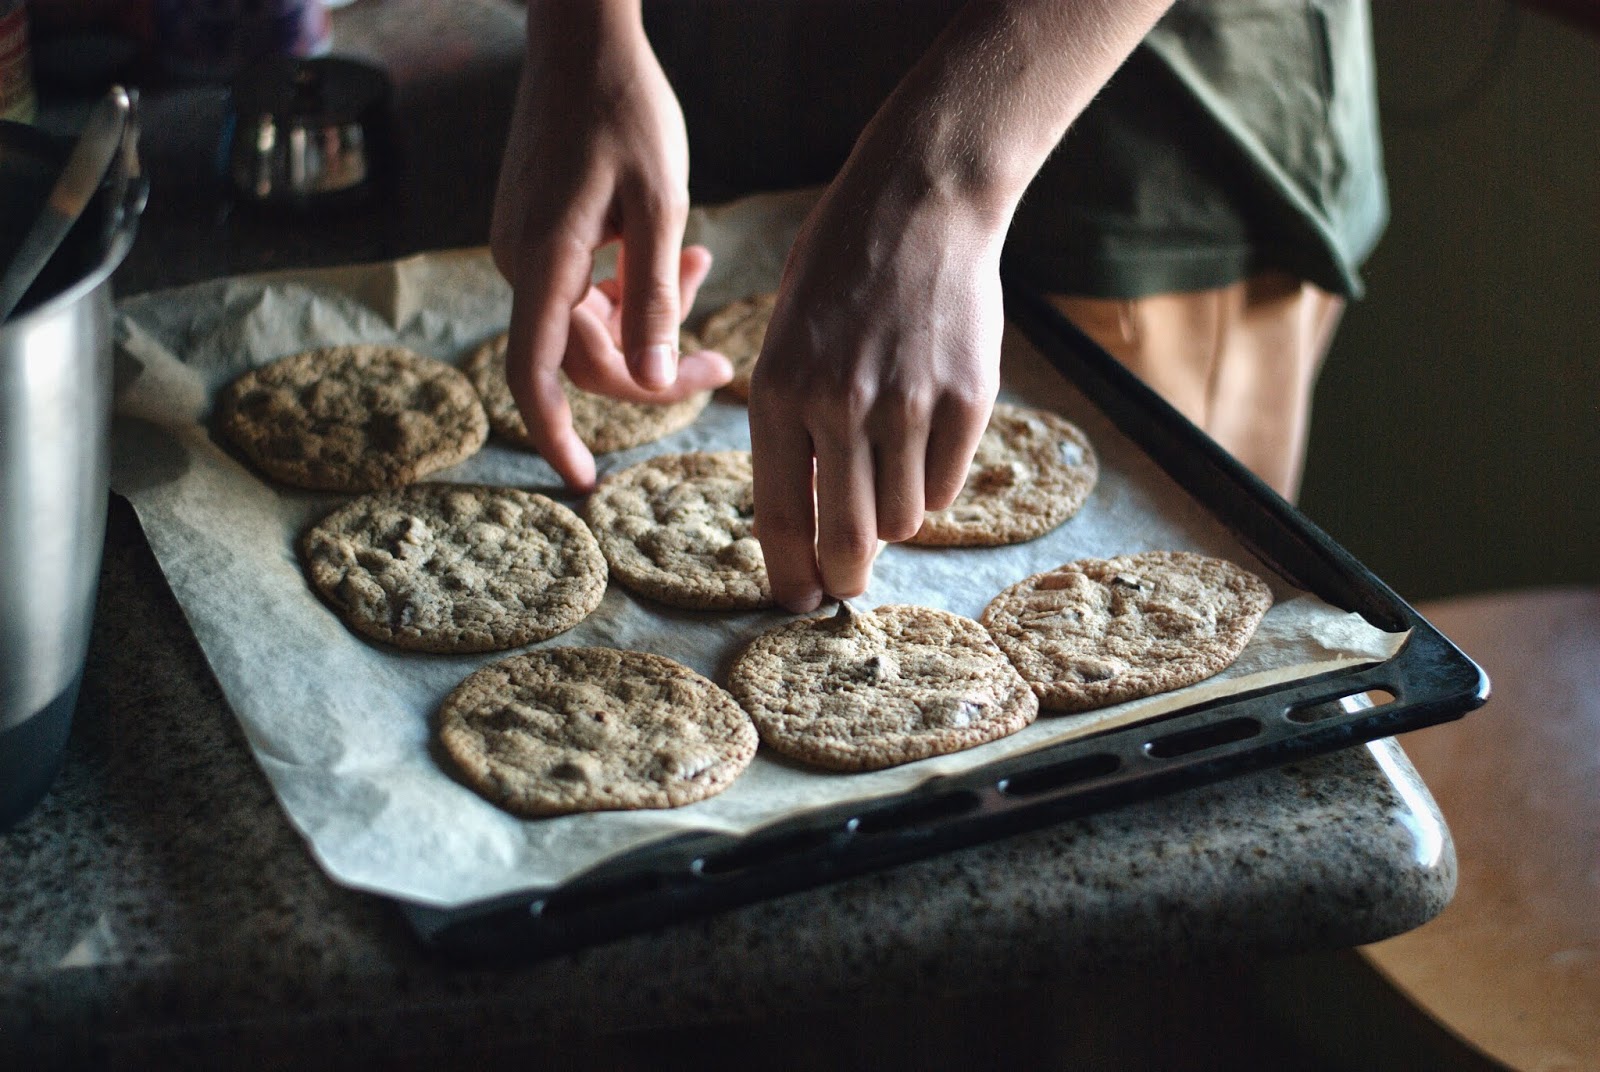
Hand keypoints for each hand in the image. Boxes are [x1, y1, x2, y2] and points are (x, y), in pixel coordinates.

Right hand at [490, 4, 729, 490]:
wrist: (582, 36)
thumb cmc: (625, 109)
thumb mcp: (658, 205)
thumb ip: (655, 300)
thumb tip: (653, 385)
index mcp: (544, 260)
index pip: (535, 374)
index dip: (557, 434)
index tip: (586, 480)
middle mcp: (522, 261)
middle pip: (586, 354)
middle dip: (653, 367)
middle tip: (722, 363)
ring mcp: (527, 245)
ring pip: (591, 320)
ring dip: (649, 317)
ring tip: (699, 266)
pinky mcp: (541, 230)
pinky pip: (586, 286)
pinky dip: (631, 286)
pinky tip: (679, 253)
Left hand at [749, 173, 1005, 612]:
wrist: (920, 203)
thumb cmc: (839, 273)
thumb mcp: (785, 342)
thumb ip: (793, 430)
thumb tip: (813, 523)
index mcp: (780, 393)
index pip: (780, 516)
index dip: (788, 575)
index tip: (797, 602)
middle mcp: (843, 407)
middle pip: (847, 540)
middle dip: (843, 577)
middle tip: (844, 585)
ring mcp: (911, 406)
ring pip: (902, 520)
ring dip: (891, 517)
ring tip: (885, 471)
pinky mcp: (969, 400)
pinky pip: (946, 486)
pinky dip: (931, 483)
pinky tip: (922, 440)